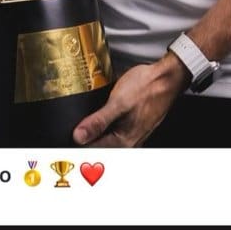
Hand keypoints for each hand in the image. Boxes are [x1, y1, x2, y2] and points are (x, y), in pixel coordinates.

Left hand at [71, 55, 187, 147]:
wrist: (166, 77)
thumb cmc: (147, 88)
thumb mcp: (119, 102)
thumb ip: (98, 121)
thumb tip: (79, 136)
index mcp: (123, 141)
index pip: (92, 152)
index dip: (76, 146)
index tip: (63, 142)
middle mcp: (128, 142)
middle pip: (99, 148)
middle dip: (84, 142)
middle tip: (71, 135)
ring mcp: (131, 134)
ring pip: (106, 141)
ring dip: (93, 135)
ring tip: (81, 127)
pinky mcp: (132, 124)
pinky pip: (113, 133)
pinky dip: (102, 128)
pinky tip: (97, 119)